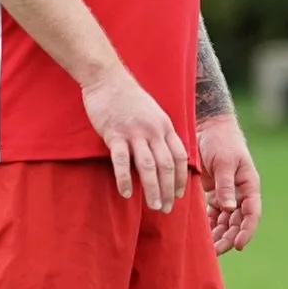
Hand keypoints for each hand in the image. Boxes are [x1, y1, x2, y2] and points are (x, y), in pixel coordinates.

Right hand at [81, 63, 188, 210]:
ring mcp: (134, 132)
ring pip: (148, 166)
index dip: (180, 178)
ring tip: (154, 207)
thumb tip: (162, 157)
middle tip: (167, 210)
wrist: (107, 78)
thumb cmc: (128, 98)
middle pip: (166, 166)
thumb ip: (158, 133)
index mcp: (164, 126)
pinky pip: (122, 161)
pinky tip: (126, 193)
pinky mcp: (115, 134)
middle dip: (168, 190)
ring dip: (153, 190)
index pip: (179, 157)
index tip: (178, 195)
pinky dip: (125, 179)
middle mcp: (153, 131)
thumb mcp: (152, 113)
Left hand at [198, 114, 261, 254]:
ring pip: (225, 221)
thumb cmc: (220, 141)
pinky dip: (208, 225)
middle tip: (215, 252)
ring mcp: (227, 194)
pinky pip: (213, 214)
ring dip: (218, 235)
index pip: (252, 213)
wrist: (208, 127)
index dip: (247, 231)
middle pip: (238, 222)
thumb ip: (226, 185)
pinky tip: (200, 234)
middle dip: (229, 238)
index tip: (238, 246)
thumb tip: (229, 209)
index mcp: (249, 185)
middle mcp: (240, 193)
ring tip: (207, 248)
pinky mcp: (214, 193)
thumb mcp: (224, 162)